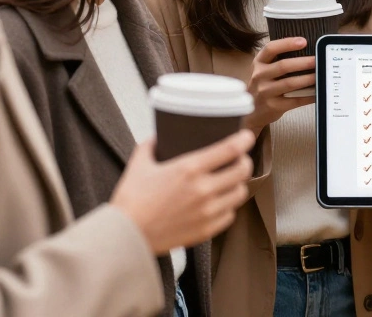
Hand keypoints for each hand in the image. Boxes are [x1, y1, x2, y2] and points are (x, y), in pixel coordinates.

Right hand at [111, 131, 255, 254]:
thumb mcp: (139, 164)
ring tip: (231, 181)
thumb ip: (151, 146)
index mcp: (189, 169)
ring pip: (239, 193)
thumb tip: (159, 137)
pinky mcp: (206, 230)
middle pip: (242, 171)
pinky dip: (228, 207)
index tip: (246, 136)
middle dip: (244, 161)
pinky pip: (229, 215)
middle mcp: (203, 190)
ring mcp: (207, 212)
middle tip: (239, 159)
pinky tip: (220, 202)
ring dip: (238, 184)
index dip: (244, 140)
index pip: (230, 149)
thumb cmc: (131, 199)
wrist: (126, 235)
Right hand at [246, 38, 316, 136]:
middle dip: (303, 62)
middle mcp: (259, 76)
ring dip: (307, 79)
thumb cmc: (263, 85)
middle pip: (283, 66)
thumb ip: (277, 60)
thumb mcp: (263, 70)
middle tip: (317, 60)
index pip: (271, 48)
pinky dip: (307, 96)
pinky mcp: (273, 106)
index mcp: (258, 62)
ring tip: (319, 75)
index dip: (287, 43)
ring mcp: (265, 92)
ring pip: (289, 83)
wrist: (252, 112)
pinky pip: (294, 100)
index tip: (303, 41)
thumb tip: (306, 51)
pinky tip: (316, 93)